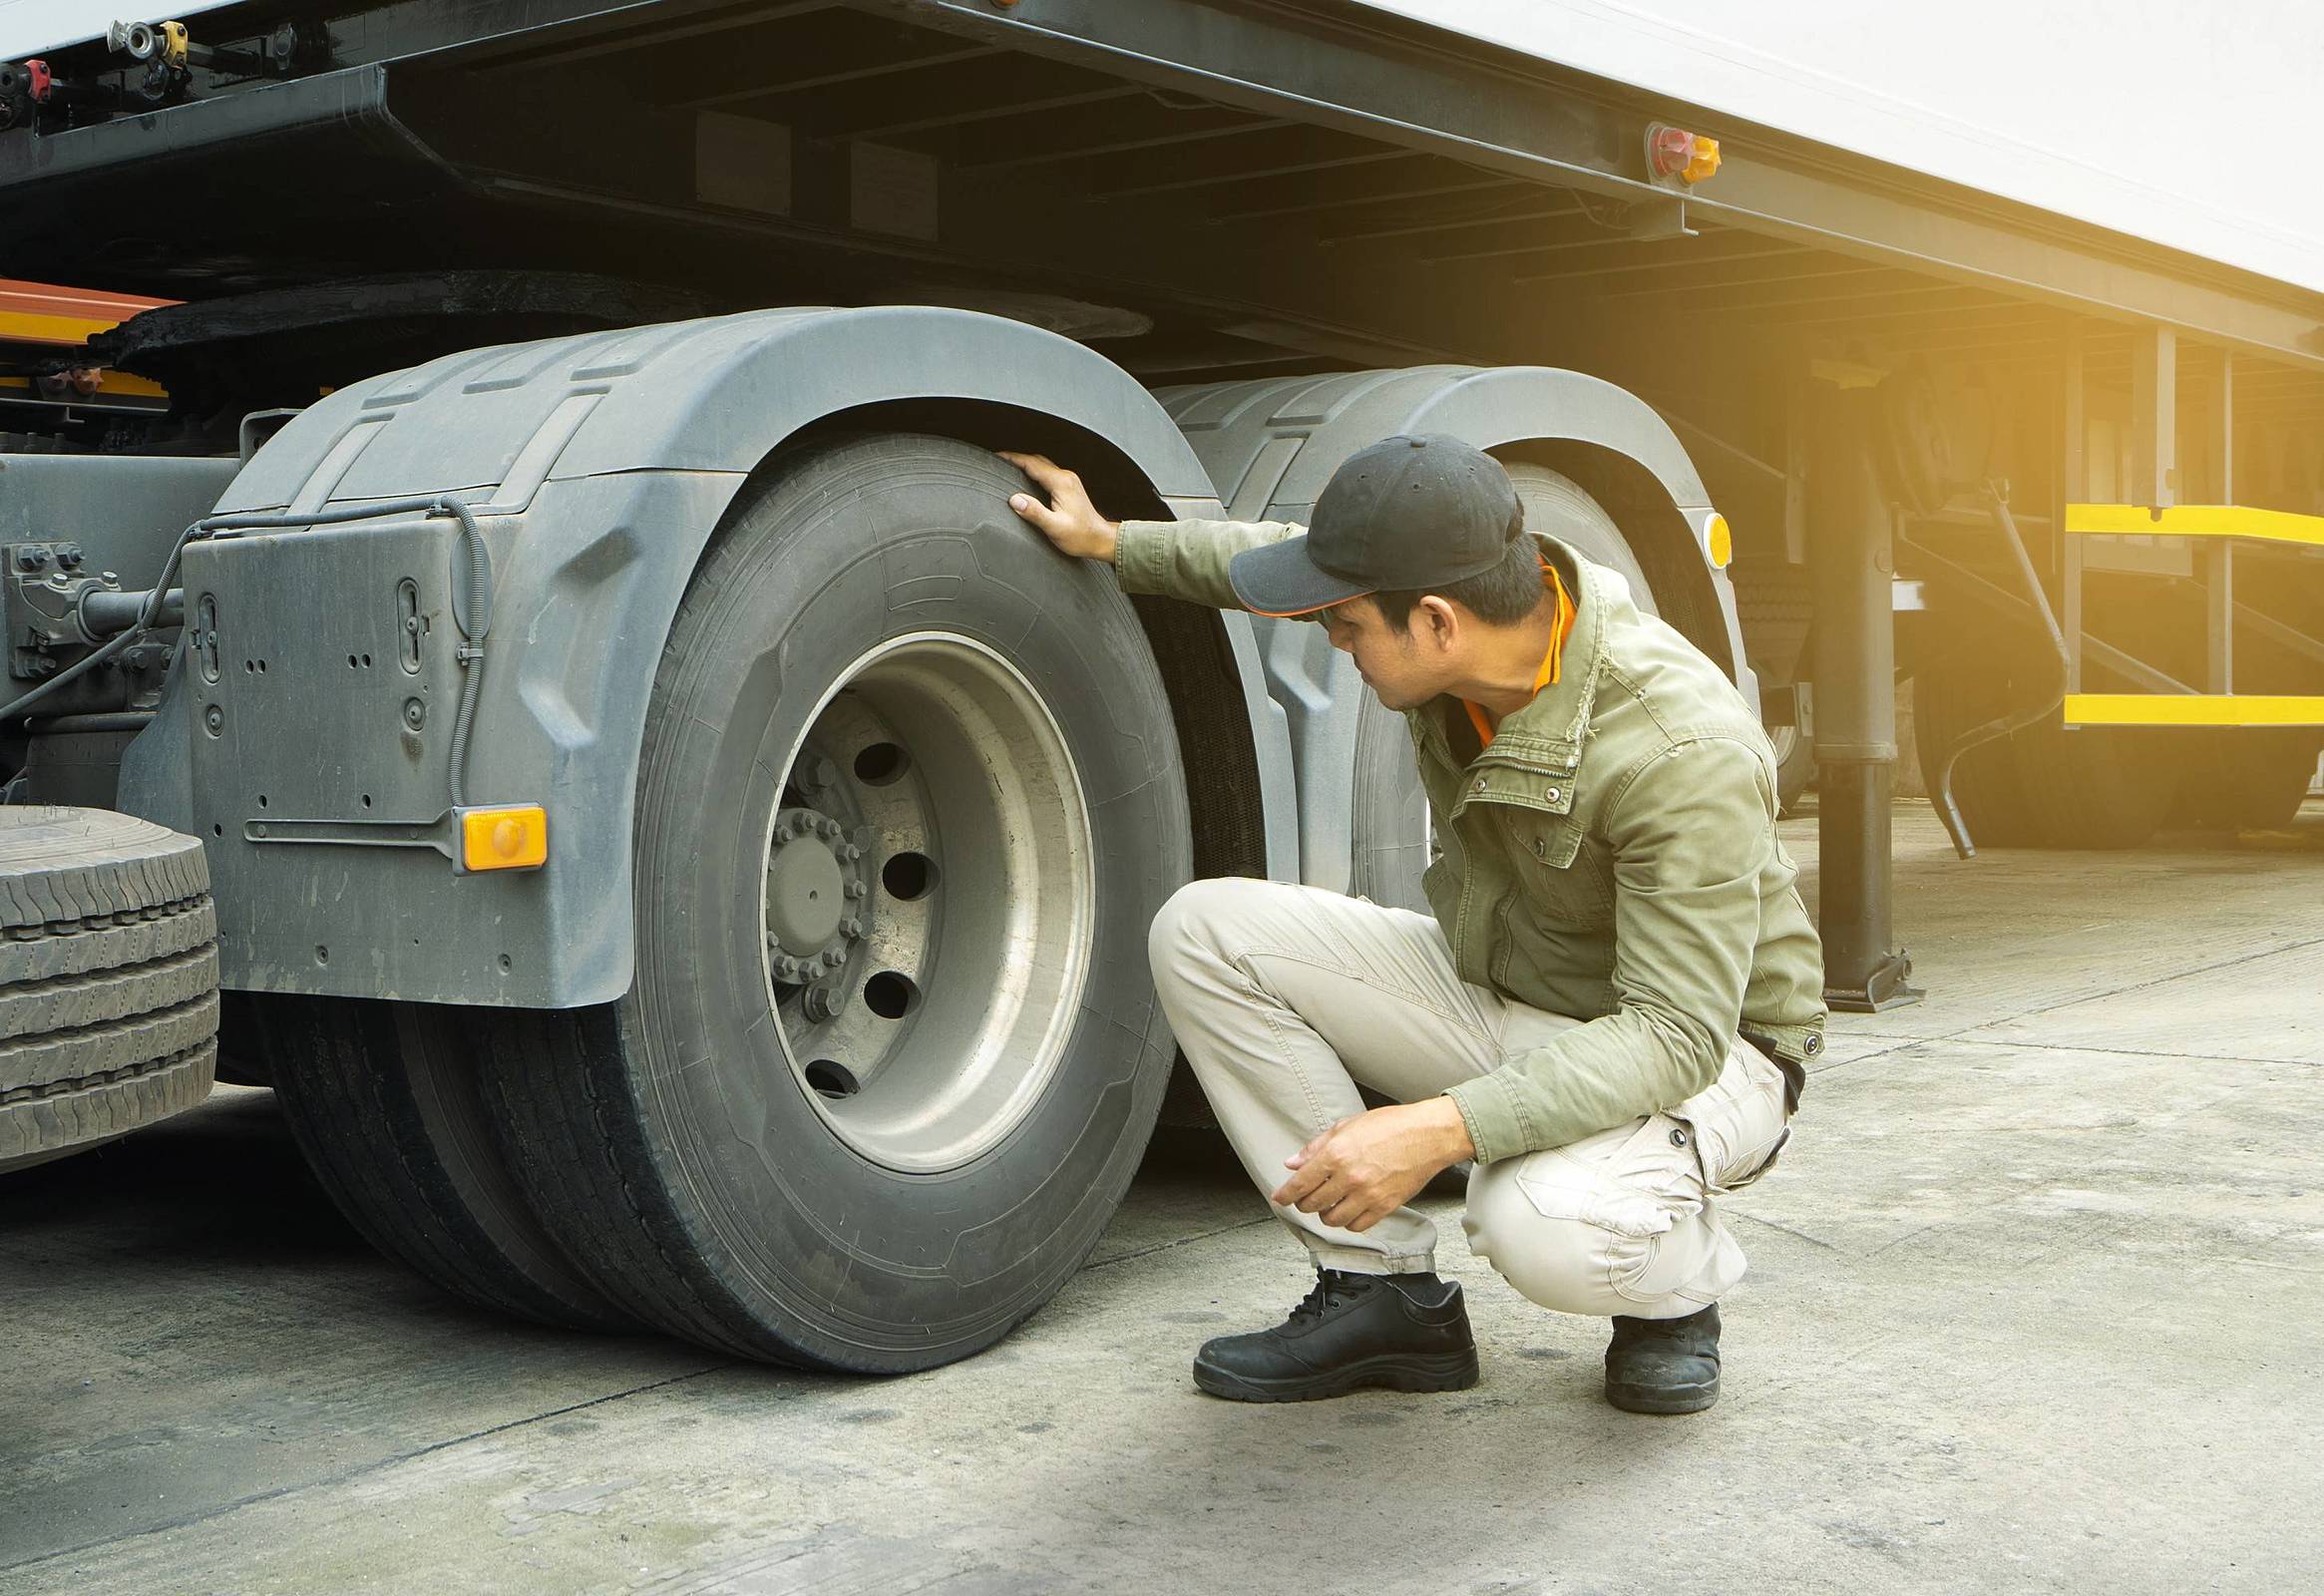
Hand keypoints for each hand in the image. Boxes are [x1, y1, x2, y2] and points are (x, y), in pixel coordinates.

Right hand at [998, 450, 1120, 562]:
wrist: (1100, 539)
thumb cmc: (1081, 536)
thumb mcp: (1055, 528)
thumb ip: (1034, 513)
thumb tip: (1015, 500)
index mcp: (1061, 483)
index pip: (1032, 464)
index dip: (1012, 459)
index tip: (997, 457)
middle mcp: (1066, 477)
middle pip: (1036, 460)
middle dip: (1016, 459)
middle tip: (999, 461)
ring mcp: (1069, 480)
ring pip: (1043, 465)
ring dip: (1026, 463)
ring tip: (1009, 467)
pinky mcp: (1069, 486)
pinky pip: (1048, 472)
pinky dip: (1034, 471)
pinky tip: (1027, 478)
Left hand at [1270, 1099, 1474, 1234]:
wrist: (1427, 1135)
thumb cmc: (1391, 1126)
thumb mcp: (1346, 1126)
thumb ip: (1316, 1147)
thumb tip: (1293, 1162)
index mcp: (1337, 1154)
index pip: (1300, 1183)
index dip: (1285, 1194)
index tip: (1279, 1198)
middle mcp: (1350, 1177)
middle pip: (1312, 1204)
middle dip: (1304, 1203)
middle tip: (1305, 1197)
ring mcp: (1368, 1195)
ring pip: (1332, 1220)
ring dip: (1325, 1214)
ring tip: (1329, 1203)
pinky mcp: (1385, 1207)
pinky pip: (1357, 1226)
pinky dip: (1348, 1221)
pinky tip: (1348, 1209)